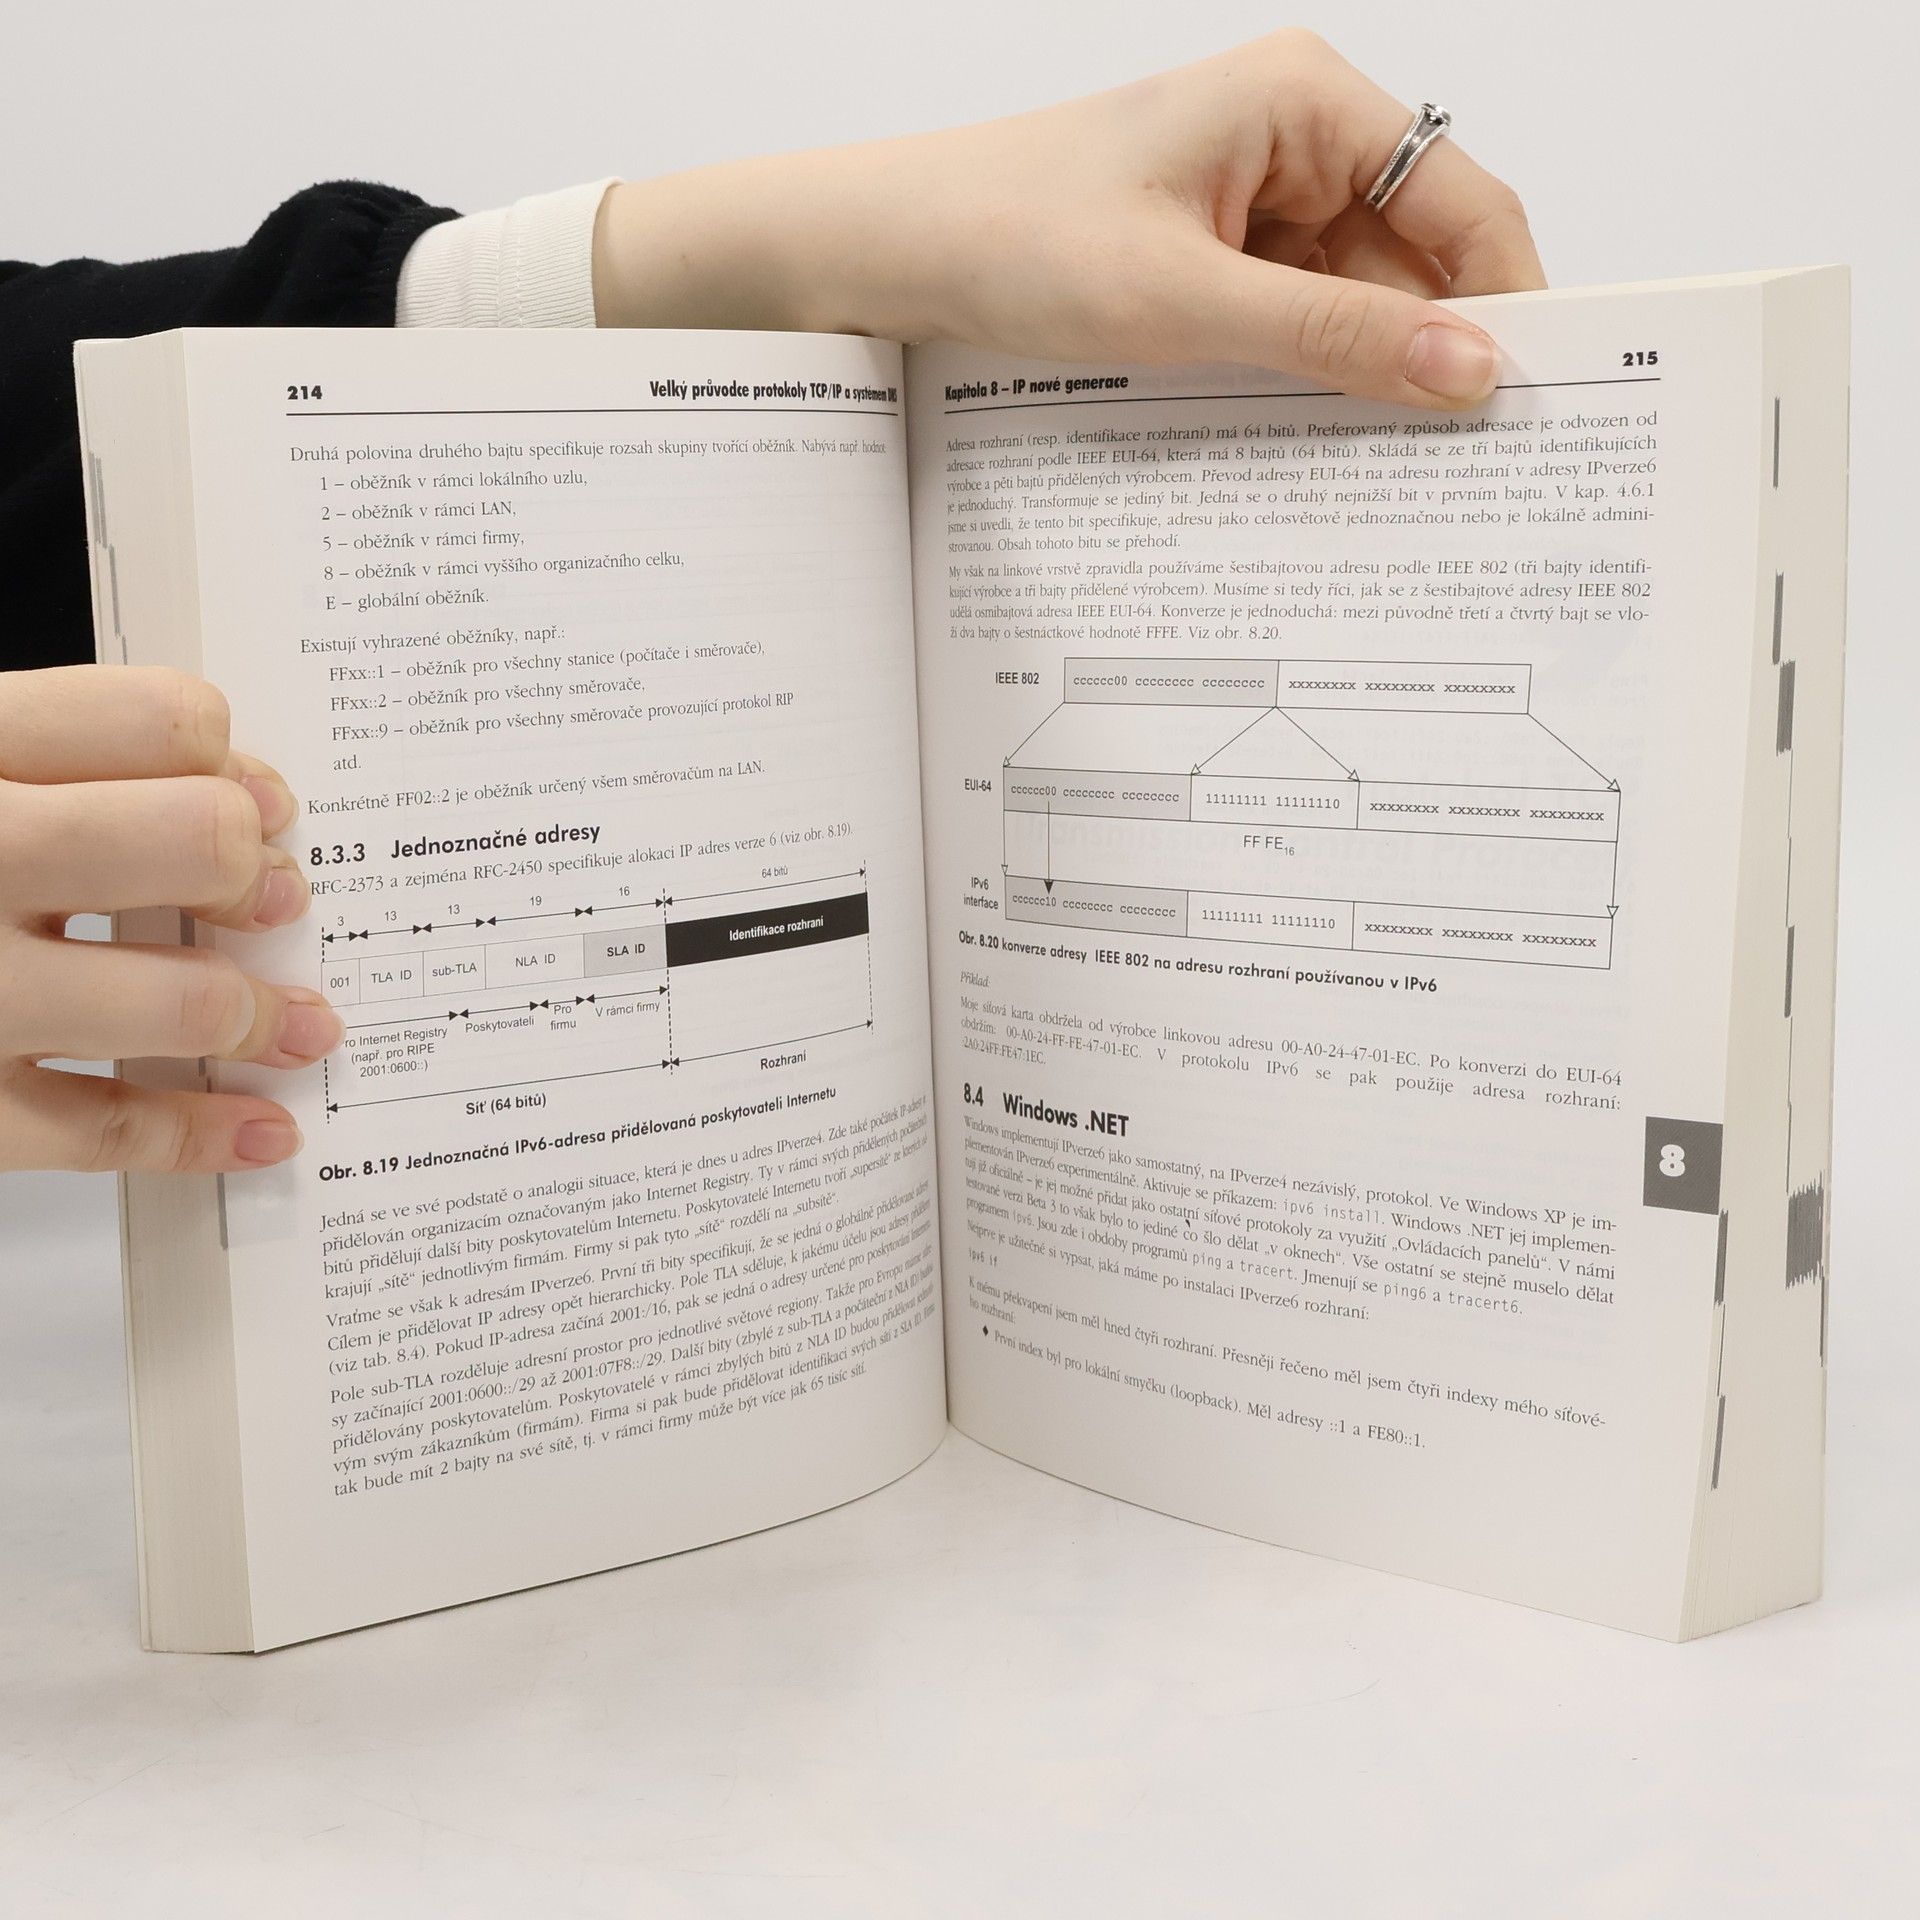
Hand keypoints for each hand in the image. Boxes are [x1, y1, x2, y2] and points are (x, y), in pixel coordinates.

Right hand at [0, 667, 339, 1173]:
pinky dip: (199, 1134)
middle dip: (253, 873)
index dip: (230, 762)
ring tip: (304, 1025)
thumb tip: (244, 801)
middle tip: (275, 897)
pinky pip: (102, 1129)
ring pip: (171, 994)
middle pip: (187, 840)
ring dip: (263, 1013)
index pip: (152, 721)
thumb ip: (63, 764)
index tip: (258, 802)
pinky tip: (259, 1130)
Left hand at [594, 30, 1542, 408]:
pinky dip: (1306, 380)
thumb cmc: (1007, 235)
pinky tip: (1304, 438)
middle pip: (1416, 261)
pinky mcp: (1215, 257)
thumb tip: (1470, 371)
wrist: (884, 253)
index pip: (1463, 204)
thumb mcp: (1184, 302)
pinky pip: (1295, 323)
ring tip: (1377, 469)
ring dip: (1363, 379)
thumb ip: (1334, 340)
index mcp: (1306, 103)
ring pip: (1357, 303)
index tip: (1534, 402)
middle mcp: (1293, 140)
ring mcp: (1254, 202)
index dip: (1508, 303)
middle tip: (1462, 469)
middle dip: (1431, 355)